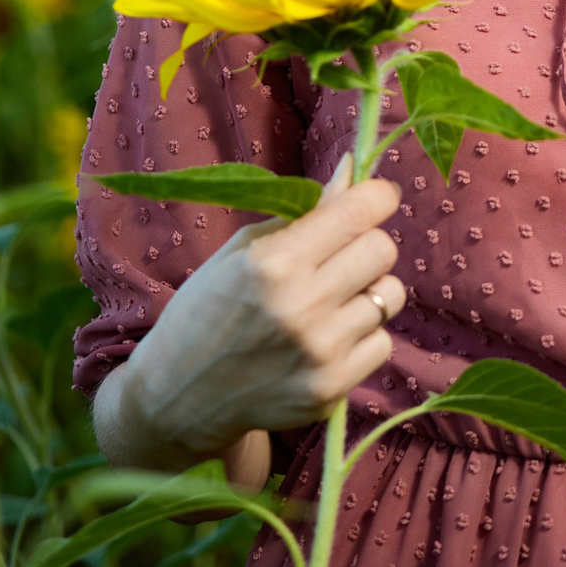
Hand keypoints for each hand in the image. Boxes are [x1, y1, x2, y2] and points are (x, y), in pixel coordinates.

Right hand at [95, 175, 406, 475]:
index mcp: (274, 263)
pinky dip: (363, 336)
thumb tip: (355, 169)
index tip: (374, 198)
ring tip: (331, 300)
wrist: (175, 397)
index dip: (377, 196)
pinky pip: (382, 343)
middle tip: (342, 253)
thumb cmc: (206, 310)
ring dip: (368, 290)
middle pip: (384, 250)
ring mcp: (319, 355)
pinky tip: (328, 339)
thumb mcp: (243, 249)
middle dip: (368, 242)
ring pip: (390, 296)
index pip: (360, 211)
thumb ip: (304, 211)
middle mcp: (301, 308)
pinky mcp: (330, 393)